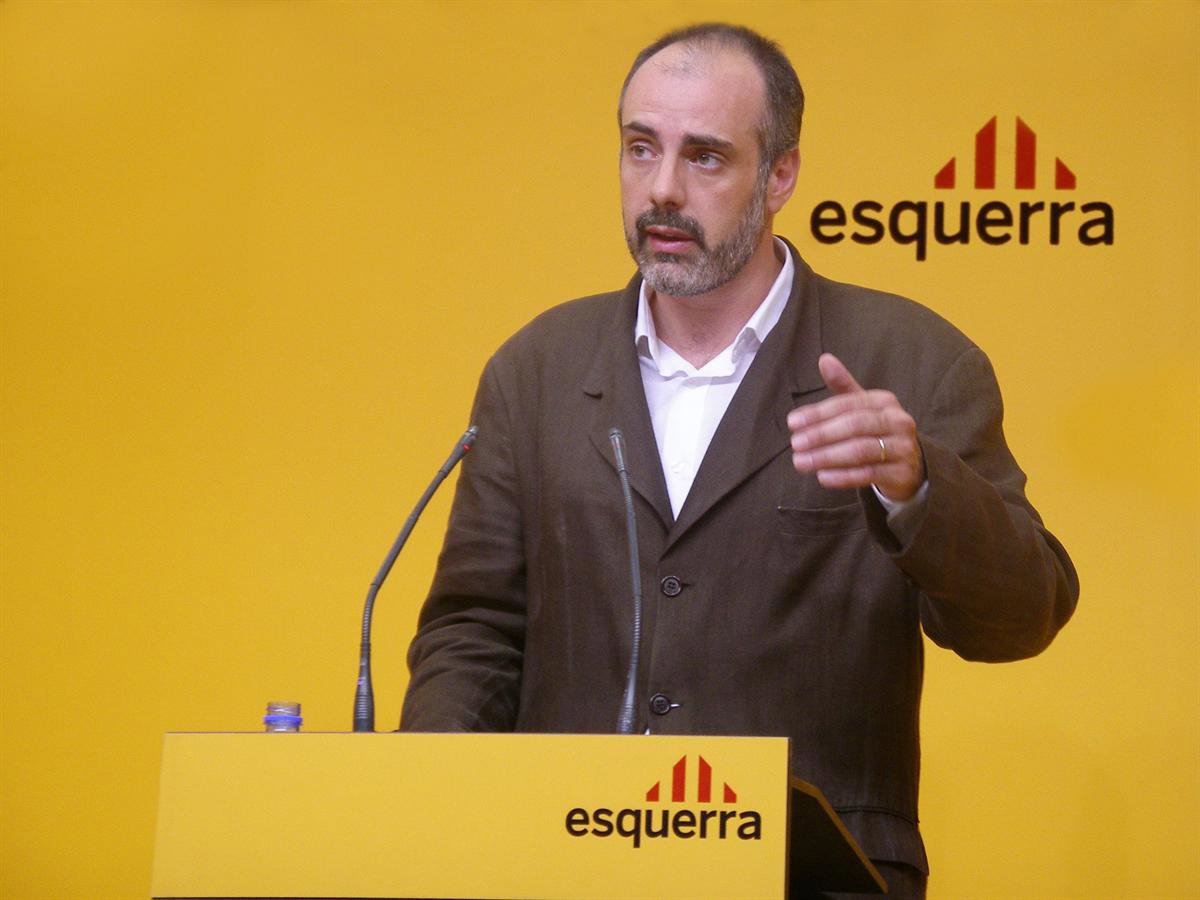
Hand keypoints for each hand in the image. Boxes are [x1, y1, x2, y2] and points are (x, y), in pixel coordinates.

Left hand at [787, 353, 925, 500]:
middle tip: (795, 444)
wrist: (910, 466)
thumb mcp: (863, 408)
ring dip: (827, 457)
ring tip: (801, 462)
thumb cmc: (878, 432)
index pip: (847, 404)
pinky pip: (869, 474)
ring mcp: (902, 448)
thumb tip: (824, 358)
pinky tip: (822, 477)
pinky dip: (843, 476)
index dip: (818, 413)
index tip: (792, 423)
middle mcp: (898, 421)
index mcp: (884, 402)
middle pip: (854, 425)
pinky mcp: (902, 473)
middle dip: (821, 435)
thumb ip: (843, 386)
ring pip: (861, 451)